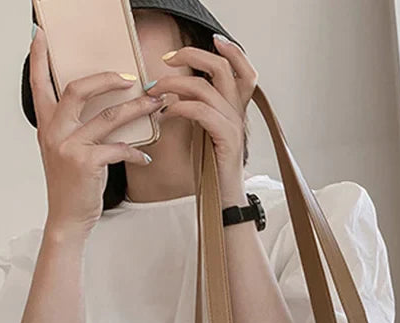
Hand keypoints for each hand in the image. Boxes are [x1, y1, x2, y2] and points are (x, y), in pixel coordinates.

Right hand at [29, 24, 164, 237]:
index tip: (41, 35)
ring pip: (108, 117)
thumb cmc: (71, 185)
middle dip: (108, 79)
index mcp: (47, 125)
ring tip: (155, 104)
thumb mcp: (64, 151)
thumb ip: (74, 128)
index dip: (39, 57)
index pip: (39, 83)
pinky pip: (118, 149)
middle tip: (131, 77)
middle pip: (78, 90)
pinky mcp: (86, 164)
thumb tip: (103, 107)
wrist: (67, 218)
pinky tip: (144, 158)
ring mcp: (69, 147)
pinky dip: (135, 153)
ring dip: (137, 109)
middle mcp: (54, 132)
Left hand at [145, 35, 257, 203]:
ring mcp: (234, 126)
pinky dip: (180, 108)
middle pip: (224, 68)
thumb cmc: (212, 172)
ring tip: (155, 91)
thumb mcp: (205, 135)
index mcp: (235, 110)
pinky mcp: (226, 139)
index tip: (208, 42)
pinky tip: (166, 114)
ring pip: (206, 88)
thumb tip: (174, 95)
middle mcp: (238, 114)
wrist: (224, 203)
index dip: (230, 51)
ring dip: (175, 84)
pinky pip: (202, 112)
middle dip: (192, 56)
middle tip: (166, 60)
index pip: (244, 71)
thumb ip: (198, 112)